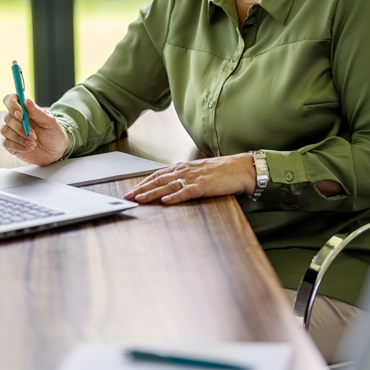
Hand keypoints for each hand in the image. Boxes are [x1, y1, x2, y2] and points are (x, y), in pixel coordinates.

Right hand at [0, 93, 70, 165]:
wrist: (55, 151)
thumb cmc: (54, 134)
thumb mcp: (50, 122)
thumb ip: (38, 112)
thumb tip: (26, 100)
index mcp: (25, 110)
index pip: (10, 100)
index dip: (12, 105)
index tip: (21, 115)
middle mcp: (16, 119)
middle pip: (7, 117)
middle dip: (21, 128)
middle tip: (34, 136)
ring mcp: (11, 131)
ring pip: (5, 130)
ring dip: (20, 138)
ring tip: (33, 143)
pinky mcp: (10, 143)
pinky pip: (6, 143)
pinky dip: (18, 146)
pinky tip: (29, 148)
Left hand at [125, 154, 255, 203]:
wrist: (242, 168)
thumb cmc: (223, 171)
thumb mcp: (200, 171)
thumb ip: (186, 176)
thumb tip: (173, 182)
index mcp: (184, 168)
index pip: (158, 175)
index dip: (143, 183)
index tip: (131, 190)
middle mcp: (186, 171)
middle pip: (159, 180)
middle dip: (141, 189)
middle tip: (127, 197)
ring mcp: (195, 178)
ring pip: (169, 186)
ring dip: (153, 193)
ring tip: (140, 199)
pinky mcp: (204, 186)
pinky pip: (187, 192)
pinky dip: (176, 196)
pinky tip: (166, 201)